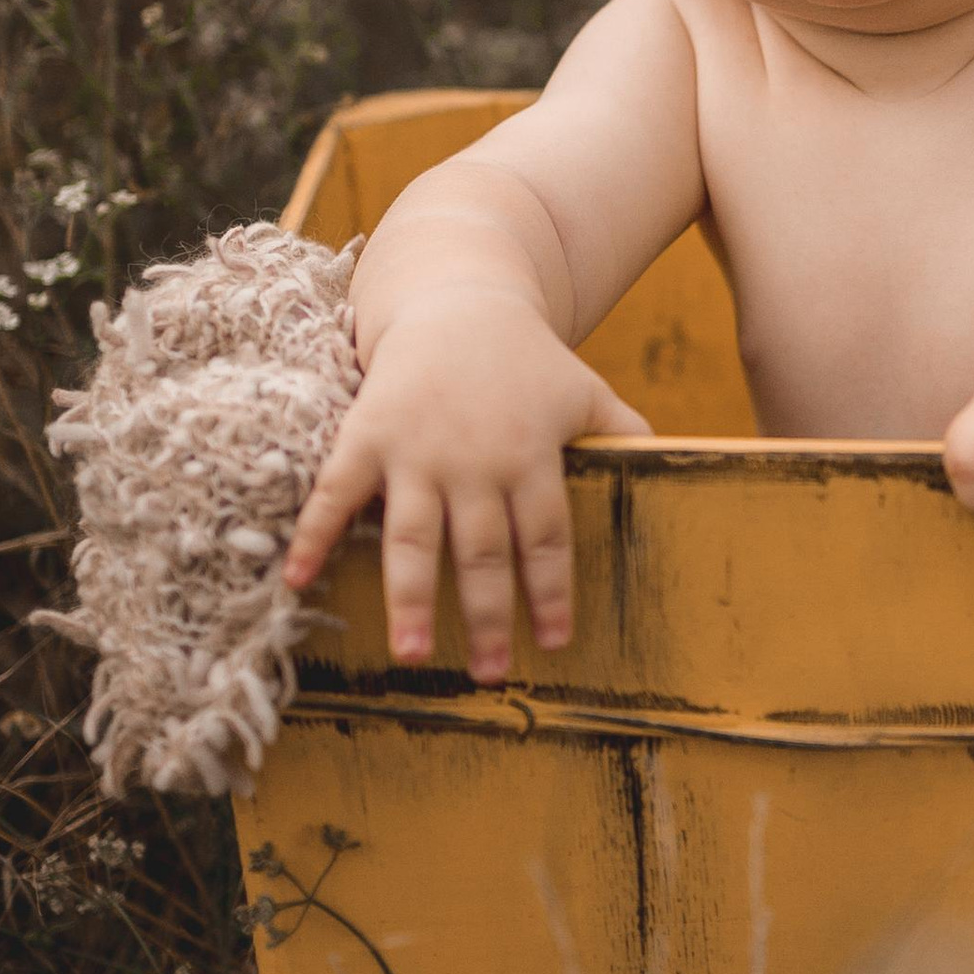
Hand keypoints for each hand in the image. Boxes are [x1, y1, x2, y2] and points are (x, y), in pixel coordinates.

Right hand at [281, 295, 650, 681]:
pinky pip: (334, 493)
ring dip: (409, 599)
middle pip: (481, 551)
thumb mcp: (583, 390)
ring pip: (412, 537)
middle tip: (490, 675)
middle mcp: (473, 460)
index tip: (553, 642)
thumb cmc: (525, 359)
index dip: (549, 591)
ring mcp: (415, 450)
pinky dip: (314, 536)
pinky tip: (297, 583)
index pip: (546, 537)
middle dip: (487, 615)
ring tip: (410, 656)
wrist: (457, 298)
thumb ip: (624, 431)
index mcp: (530, 455)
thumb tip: (676, 468)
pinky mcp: (365, 435)